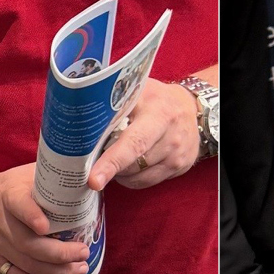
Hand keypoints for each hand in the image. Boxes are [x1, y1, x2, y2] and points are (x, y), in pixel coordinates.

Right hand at [0, 164, 92, 273]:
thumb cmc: (7, 188)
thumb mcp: (25, 173)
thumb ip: (52, 176)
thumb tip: (90, 178)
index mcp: (8, 195)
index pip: (18, 204)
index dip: (31, 215)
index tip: (46, 226)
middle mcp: (0, 221)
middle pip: (27, 244)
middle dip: (59, 253)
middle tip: (83, 252)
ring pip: (26, 265)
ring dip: (56, 271)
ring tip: (80, 268)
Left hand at [86, 81, 202, 190]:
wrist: (192, 108)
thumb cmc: (156, 98)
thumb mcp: (139, 91)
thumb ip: (116, 105)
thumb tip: (81, 120)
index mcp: (158, 114)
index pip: (133, 143)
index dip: (111, 162)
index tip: (93, 179)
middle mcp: (171, 137)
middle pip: (133, 165)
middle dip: (109, 168)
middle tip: (93, 165)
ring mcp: (177, 155)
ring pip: (137, 178)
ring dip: (120, 173)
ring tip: (115, 158)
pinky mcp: (180, 168)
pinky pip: (147, 182)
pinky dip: (133, 177)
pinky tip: (130, 164)